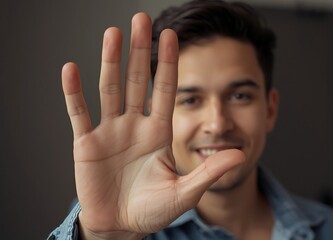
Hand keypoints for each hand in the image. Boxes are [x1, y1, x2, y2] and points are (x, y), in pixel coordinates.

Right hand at [62, 13, 243, 238]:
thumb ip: (209, 173)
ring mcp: (109, 132)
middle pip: (136, 81)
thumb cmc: (153, 210)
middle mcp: (134, 126)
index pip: (164, 90)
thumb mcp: (185, 193)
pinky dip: (74, 92)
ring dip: (110, 62)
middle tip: (140, 19)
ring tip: (113, 33)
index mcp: (158, 133)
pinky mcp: (86, 143)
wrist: (121, 226)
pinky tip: (72, 69)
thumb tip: (241, 155)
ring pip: (110, 89)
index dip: (167, 63)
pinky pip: (79, 113)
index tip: (171, 35)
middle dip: (139, 51)